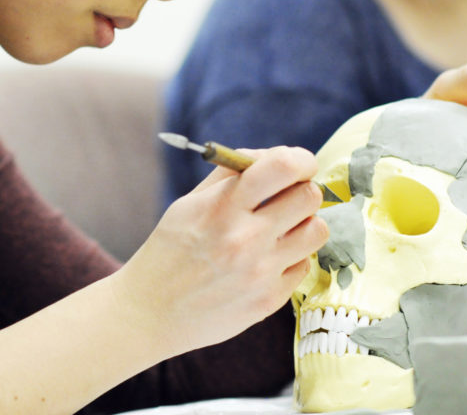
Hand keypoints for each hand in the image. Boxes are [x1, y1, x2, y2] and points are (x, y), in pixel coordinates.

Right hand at [112, 146, 327, 355]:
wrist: (150, 311)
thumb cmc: (169, 251)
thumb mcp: (188, 204)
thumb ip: (229, 176)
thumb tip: (268, 156)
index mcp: (222, 207)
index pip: (284, 166)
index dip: (301, 159)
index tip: (298, 164)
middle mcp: (245, 239)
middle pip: (309, 196)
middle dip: (302, 190)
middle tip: (286, 197)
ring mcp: (260, 273)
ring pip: (317, 231)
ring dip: (303, 224)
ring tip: (281, 229)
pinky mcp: (269, 301)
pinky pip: (303, 265)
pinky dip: (290, 258)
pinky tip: (265, 260)